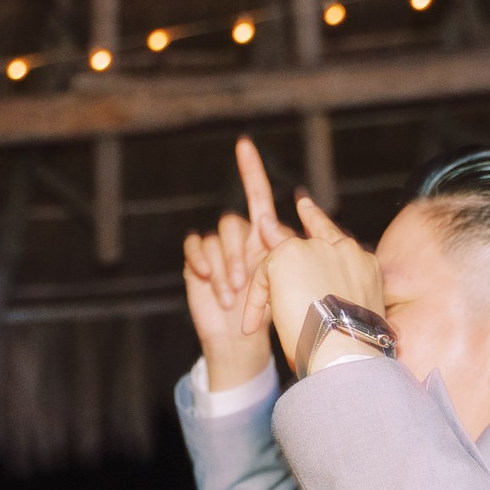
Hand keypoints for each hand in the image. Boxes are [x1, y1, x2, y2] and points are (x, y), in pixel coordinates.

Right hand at [182, 139, 293, 386]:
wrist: (244, 345)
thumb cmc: (272, 316)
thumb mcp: (288, 280)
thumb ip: (287, 250)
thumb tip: (293, 222)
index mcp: (263, 237)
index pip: (257, 195)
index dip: (251, 169)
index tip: (244, 144)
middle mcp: (239, 239)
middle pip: (235, 222)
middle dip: (239, 253)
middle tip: (245, 283)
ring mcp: (217, 251)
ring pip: (217, 237)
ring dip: (225, 267)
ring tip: (232, 295)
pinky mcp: (198, 264)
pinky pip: (196, 246)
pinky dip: (204, 265)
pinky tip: (210, 285)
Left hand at [260, 196, 382, 370]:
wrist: (347, 352)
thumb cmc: (355, 349)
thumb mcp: (357, 321)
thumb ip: (345, 301)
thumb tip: (331, 312)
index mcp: (365, 265)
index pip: (340, 240)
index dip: (319, 223)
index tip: (306, 207)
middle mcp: (344, 249)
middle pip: (314, 231)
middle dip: (290, 227)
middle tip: (268, 222)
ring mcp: (316, 248)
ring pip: (284, 255)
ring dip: (270, 282)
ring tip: (251, 299)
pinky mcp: (287, 256)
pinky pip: (264, 273)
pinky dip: (256, 300)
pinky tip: (253, 323)